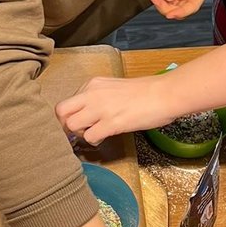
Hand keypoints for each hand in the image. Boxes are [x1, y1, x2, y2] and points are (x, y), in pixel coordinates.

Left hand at [56, 74, 176, 143]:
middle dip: (65, 125)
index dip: (69, 116)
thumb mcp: (114, 88)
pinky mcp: (111, 123)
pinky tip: (104, 138)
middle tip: (77, 132)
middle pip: (61, 112)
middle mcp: (92, 94)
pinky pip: (90, 137)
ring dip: (80, 134)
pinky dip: (94, 142)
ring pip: (71, 125)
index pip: (67, 102)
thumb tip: (87, 113)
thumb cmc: (145, 92)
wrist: (165, 94)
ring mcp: (100, 108)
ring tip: (94, 134)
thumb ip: (98, 97)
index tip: (78, 123)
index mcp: (92, 84)